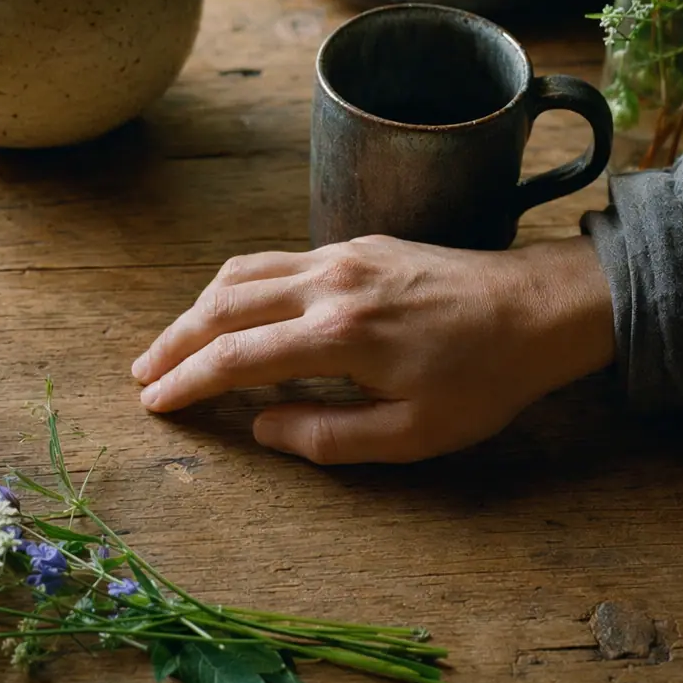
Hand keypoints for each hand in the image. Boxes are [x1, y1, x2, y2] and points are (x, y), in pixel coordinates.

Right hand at [130, 235, 614, 463]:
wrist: (538, 308)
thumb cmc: (484, 380)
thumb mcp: (415, 434)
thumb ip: (329, 437)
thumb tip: (261, 426)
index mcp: (339, 334)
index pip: (236, 357)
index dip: (188, 383)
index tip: (156, 403)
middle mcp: (328, 283)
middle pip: (222, 305)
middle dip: (174, 342)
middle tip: (143, 374)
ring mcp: (339, 256)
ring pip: (241, 272)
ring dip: (196, 308)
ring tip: (173, 343)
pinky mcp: (354, 245)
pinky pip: (273, 259)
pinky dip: (235, 286)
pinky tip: (230, 310)